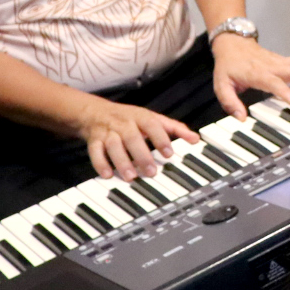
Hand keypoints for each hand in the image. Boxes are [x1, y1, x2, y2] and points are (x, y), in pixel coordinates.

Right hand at [74, 97, 198, 180]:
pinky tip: (108, 175)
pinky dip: (100, 164)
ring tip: (131, 177)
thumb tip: (196, 139)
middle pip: (132, 137)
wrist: (96, 112)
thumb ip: (175, 129)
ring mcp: (108, 132)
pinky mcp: (94, 140)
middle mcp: (124, 123)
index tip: (169, 154)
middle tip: (151, 172)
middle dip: (141, 155)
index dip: (160, 139)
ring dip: (122, 162)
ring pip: (113, 146)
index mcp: (140, 116)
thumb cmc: (130, 118)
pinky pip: (95, 152)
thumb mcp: (153, 119)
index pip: (152, 125)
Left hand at [210, 33, 289, 121]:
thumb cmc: (228, 66)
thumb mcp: (221, 85)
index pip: (274, 82)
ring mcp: (281, 62)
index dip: (285, 91)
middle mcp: (273, 66)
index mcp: (257, 74)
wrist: (232, 44)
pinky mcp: (286, 60)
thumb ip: (230, 102)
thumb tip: (241, 118)